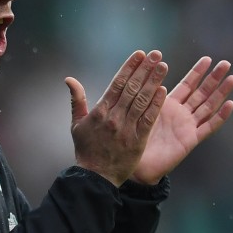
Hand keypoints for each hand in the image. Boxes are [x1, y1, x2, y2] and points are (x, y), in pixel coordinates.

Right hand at [65, 50, 168, 186]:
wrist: (95, 178)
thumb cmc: (86, 150)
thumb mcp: (77, 124)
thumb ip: (76, 100)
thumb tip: (69, 79)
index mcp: (100, 111)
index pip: (117, 83)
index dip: (130, 67)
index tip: (140, 54)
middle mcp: (114, 117)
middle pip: (132, 88)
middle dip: (145, 69)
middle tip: (156, 54)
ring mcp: (126, 129)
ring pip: (142, 100)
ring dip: (153, 81)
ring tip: (163, 66)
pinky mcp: (137, 141)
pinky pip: (148, 119)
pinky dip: (155, 104)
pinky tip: (163, 91)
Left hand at [131, 56, 232, 184]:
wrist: (137, 164)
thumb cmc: (134, 138)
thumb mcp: (140, 111)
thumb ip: (148, 95)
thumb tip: (150, 72)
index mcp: (169, 105)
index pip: (187, 85)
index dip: (197, 72)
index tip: (208, 59)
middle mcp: (181, 114)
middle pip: (202, 93)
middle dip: (214, 78)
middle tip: (226, 63)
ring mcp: (188, 126)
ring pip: (209, 106)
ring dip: (221, 93)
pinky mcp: (191, 140)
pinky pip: (208, 127)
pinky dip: (220, 116)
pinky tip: (230, 104)